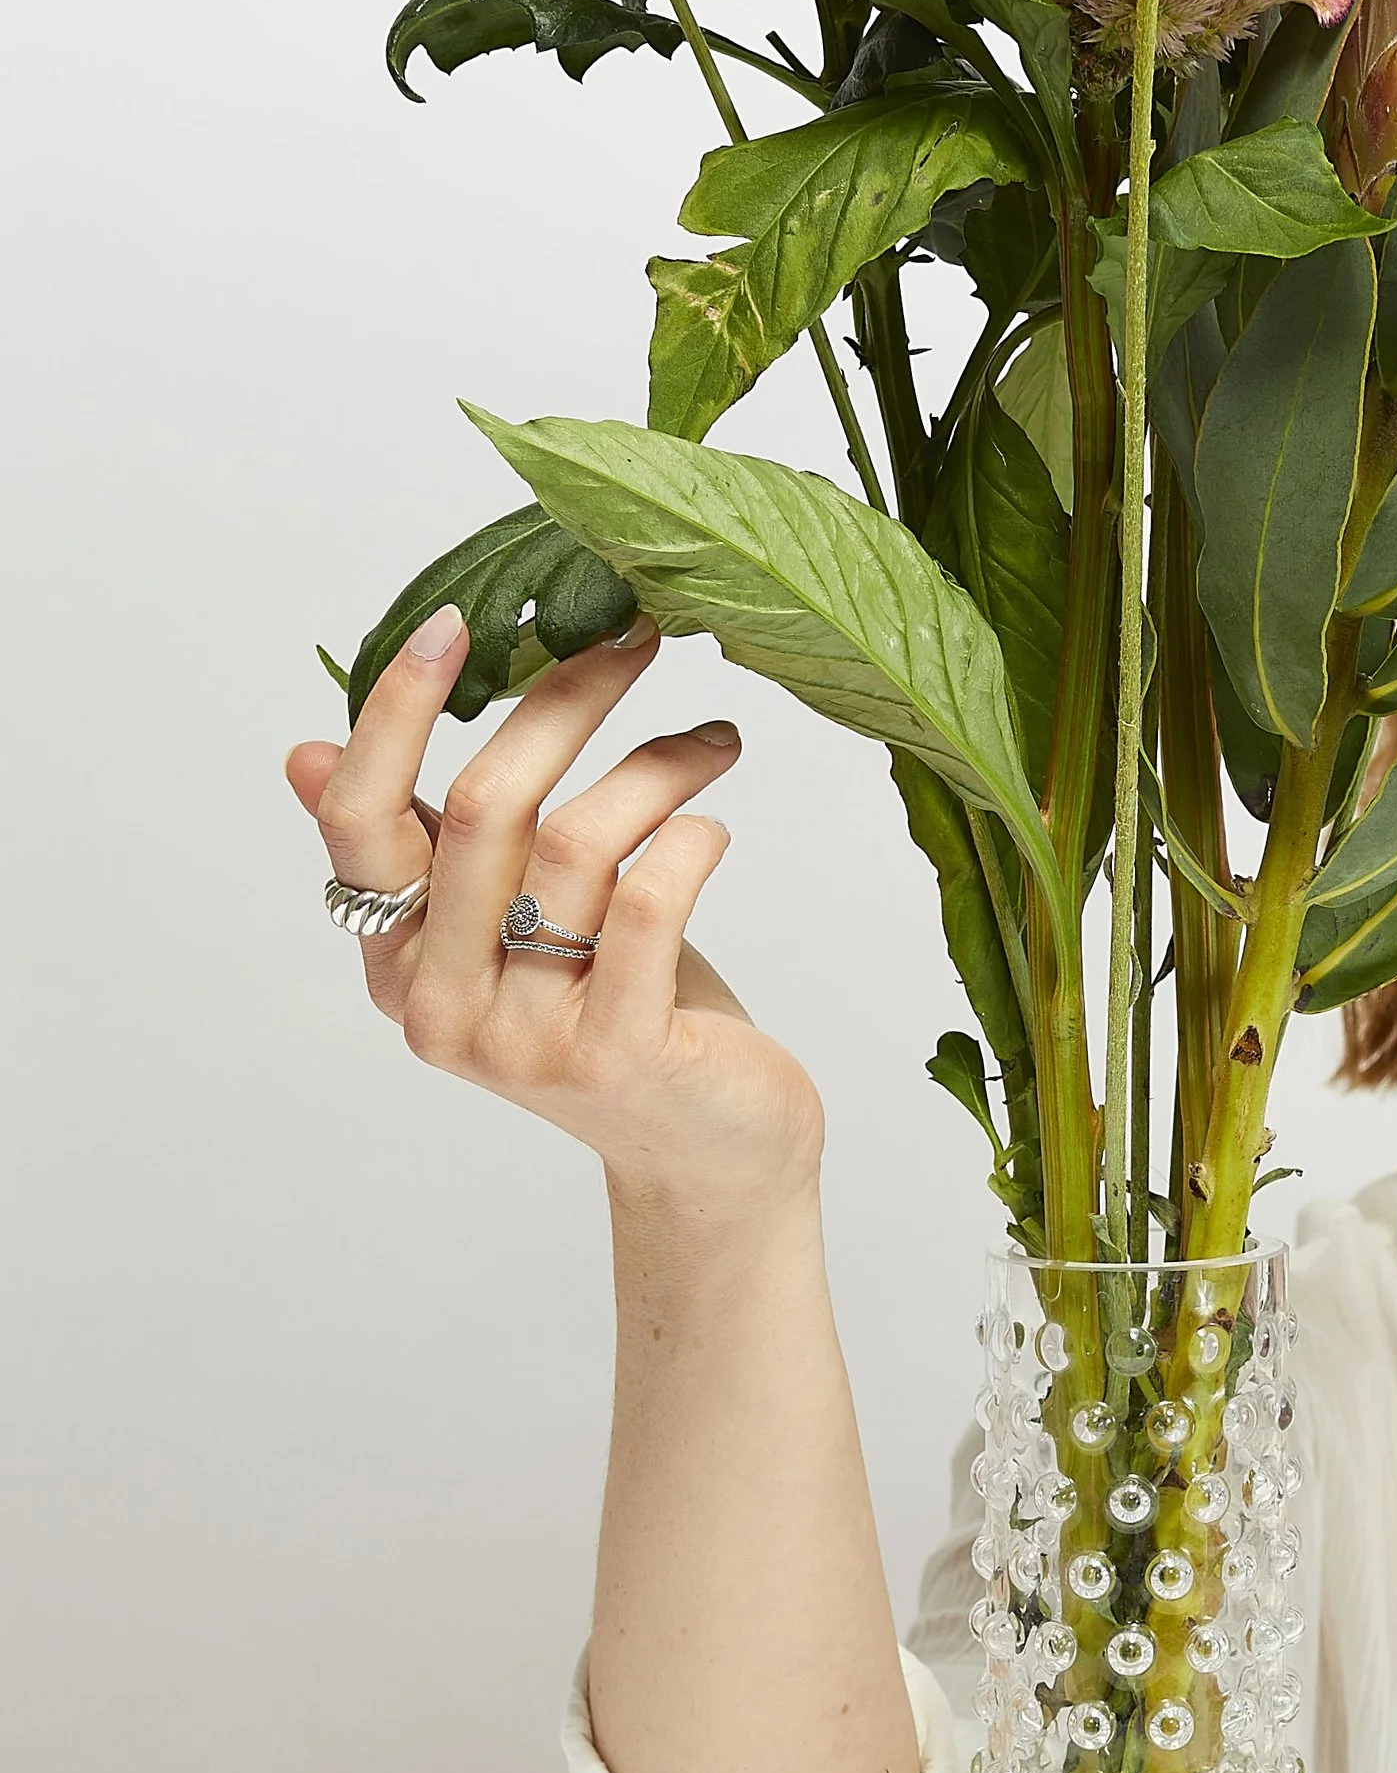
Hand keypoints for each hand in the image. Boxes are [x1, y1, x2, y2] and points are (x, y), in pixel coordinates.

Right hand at [286, 604, 826, 1221]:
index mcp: (396, 957)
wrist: (709, 1151)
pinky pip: (648, 901)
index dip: (395, 713)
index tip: (455, 621)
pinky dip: (691, 840)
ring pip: (578, 843)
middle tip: (636, 638)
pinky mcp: (613, 1053)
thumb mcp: (512, 923)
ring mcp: (523, 1037)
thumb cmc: (620, 1008)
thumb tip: (306, 753)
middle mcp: (441, 1001)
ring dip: (658, 764)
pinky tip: (716, 825)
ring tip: (713, 742)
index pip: (359, 819)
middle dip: (566, 700)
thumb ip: (428, 847)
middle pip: (483, 807)